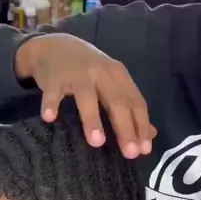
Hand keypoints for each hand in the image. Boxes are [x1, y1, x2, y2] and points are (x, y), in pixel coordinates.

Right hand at [15, 33, 156, 157]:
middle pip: (116, 101)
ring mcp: (76, 73)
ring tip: (97, 142)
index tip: (144, 150)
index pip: (135, 102)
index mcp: (118, 75)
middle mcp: (101, 72)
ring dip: (92, 119)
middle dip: (124, 127)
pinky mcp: (54, 76)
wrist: (53, 46)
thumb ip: (129, 105)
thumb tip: (151, 134)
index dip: (141, 126)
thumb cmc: (87, 71)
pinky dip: (51, 103)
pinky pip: (52, 92)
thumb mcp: (111, 82)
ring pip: (86, 97)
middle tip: (130, 153)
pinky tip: (49, 118)